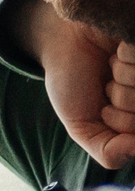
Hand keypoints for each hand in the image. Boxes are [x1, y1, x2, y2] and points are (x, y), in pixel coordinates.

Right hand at [25, 0, 134, 169]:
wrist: (62, 40)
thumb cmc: (73, 82)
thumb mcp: (81, 126)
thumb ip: (105, 149)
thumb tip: (134, 149)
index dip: (117, 121)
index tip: (103, 109)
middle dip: (120, 97)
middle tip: (107, 84)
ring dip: (122, 73)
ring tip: (112, 63)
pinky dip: (127, 53)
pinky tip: (120, 47)